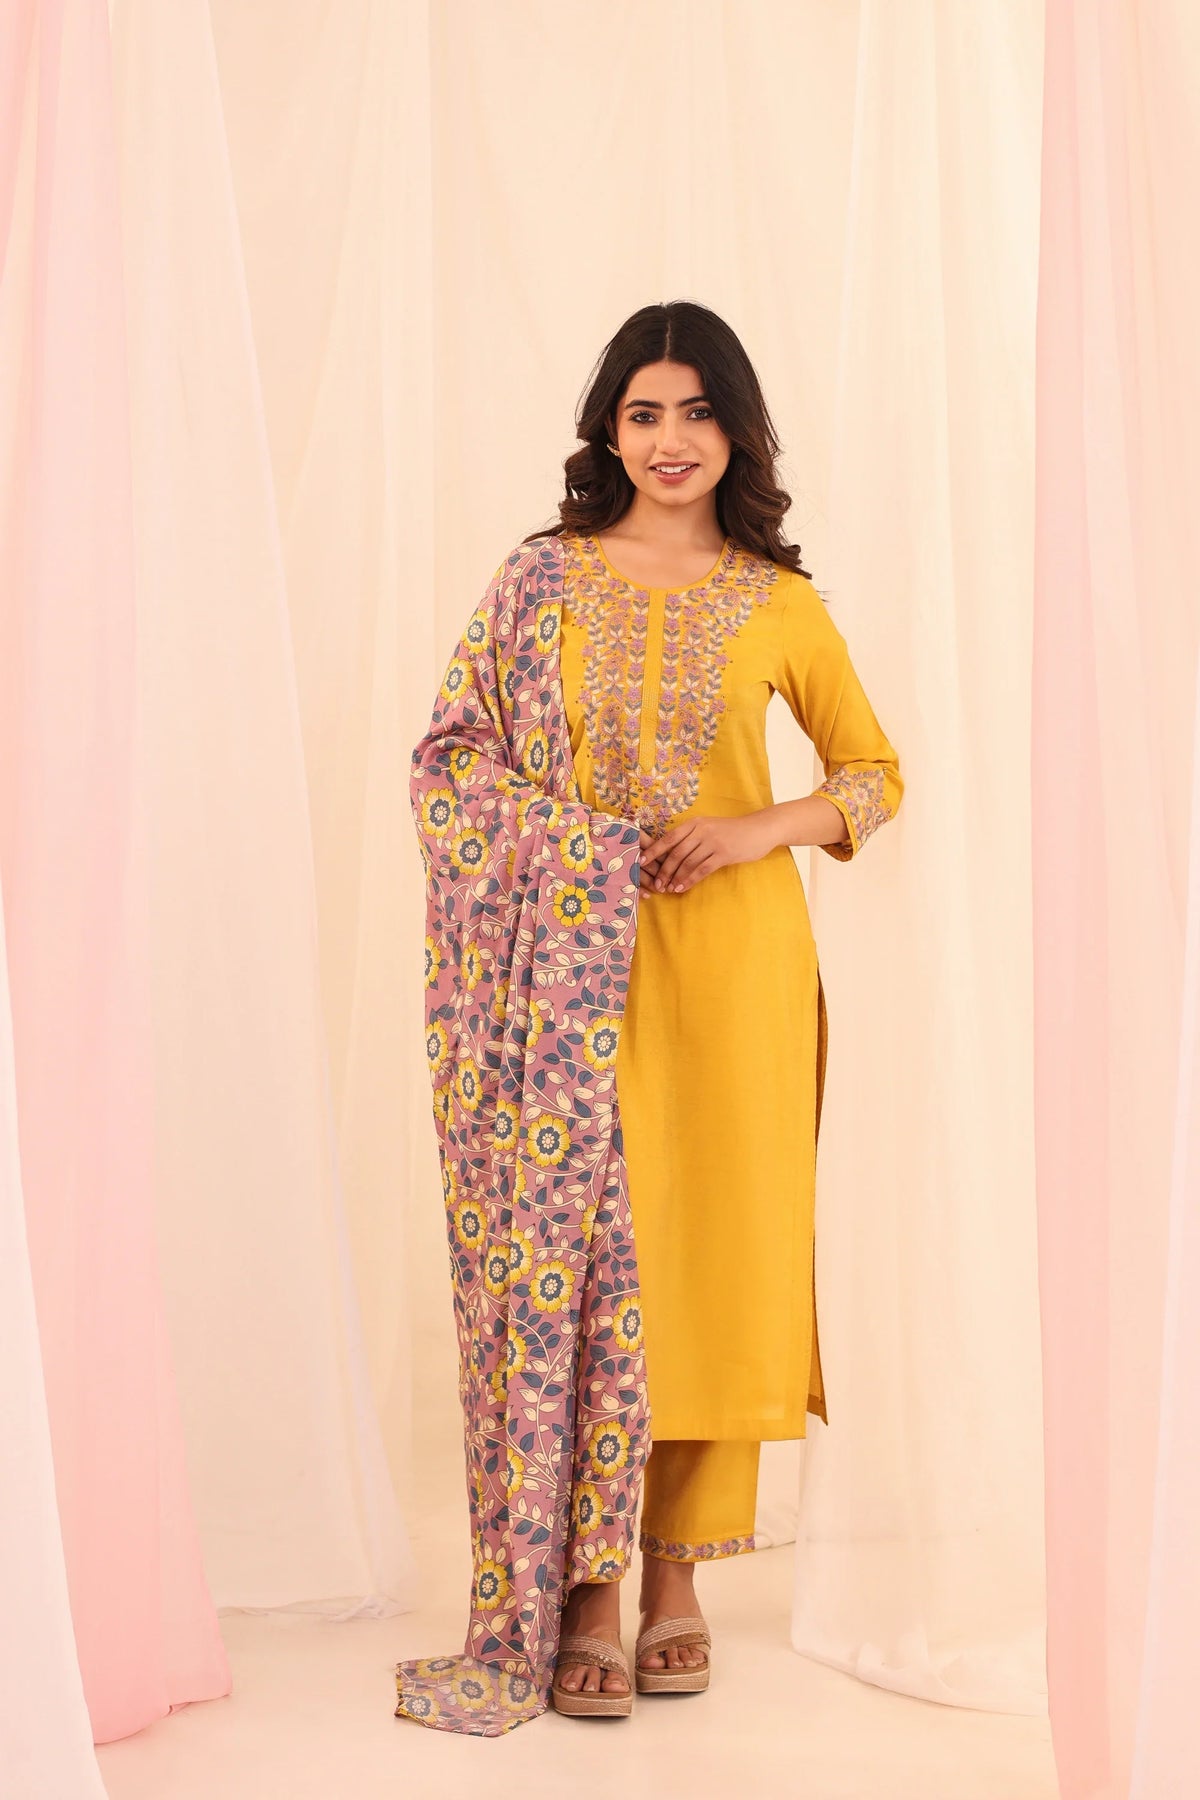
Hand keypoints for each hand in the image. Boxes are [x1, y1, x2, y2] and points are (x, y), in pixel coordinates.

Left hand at [638, 813, 776, 893]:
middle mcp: (702, 830)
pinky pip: (702, 870)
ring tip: (668, 889)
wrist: (759, 830)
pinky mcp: (723, 854)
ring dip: (675, 877)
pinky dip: (690, 880)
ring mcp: (713, 842)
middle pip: (676, 852)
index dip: (653, 851)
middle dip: (663, 870)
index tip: (641, 862)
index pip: (669, 838)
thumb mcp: (709, 828)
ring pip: (687, 863)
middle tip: (656, 884)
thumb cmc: (731, 831)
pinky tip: (682, 888)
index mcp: (695, 823)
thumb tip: (670, 855)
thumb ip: (692, 837)